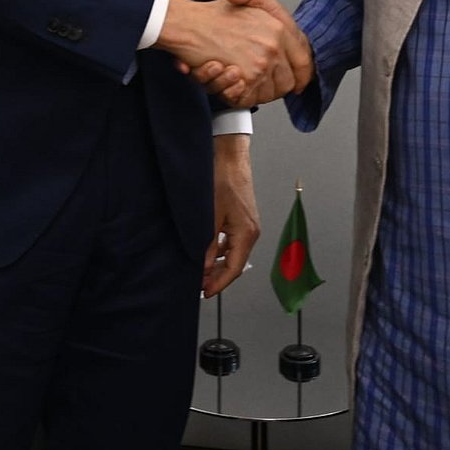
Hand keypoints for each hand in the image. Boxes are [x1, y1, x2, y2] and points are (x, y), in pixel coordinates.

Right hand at [159, 0, 304, 102]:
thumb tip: (277, 29)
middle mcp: (274, 47)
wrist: (188, 24)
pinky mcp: (245, 79)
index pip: (304, 62)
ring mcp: (261, 64)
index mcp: (280, 29)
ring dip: (253, 92)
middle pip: (287, 83)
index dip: (301, 76)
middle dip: (273, 87)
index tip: (296, 83)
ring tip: (236, 78)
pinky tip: (228, 81)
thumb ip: (265, 2)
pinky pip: (251, 99)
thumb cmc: (214, 14)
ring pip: (269, 93)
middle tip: (255, 82)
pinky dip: (239, 95)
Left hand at [202, 134, 260, 297]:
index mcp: (247, 233)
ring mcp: (248, 225)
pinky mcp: (242, 218)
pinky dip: (220, 250)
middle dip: (217, 276)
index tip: (205, 293)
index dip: (218, 283)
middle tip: (199, 285)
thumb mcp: (210, 216)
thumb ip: (207, 245)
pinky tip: (207, 251)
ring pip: (233, 253)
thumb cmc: (223, 180)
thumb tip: (203, 267)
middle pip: (235, 263)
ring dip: (218, 264)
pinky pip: (232, 241)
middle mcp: (251, 232)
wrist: (230, 157)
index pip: (234, 269)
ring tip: (200, 270)